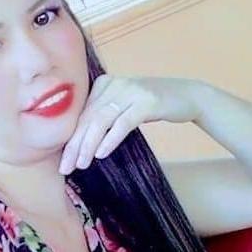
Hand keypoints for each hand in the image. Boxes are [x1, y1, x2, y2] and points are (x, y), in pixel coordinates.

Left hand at [58, 74, 204, 173]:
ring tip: (81, 164)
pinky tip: (102, 154)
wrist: (188, 96)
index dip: (70, 138)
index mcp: (103, 84)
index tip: (63, 162)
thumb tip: (78, 143)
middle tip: (66, 168)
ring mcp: (130, 91)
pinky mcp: (147, 101)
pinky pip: (123, 122)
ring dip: (89, 144)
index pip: (81, 115)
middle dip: (75, 145)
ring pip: (101, 120)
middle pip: (88, 118)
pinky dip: (110, 139)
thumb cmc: (150, 106)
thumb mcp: (123, 107)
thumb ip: (102, 116)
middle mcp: (114, 84)